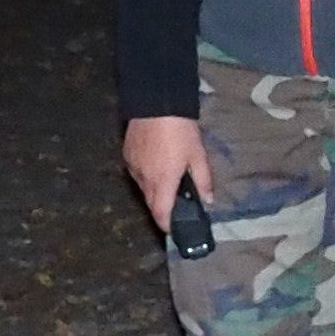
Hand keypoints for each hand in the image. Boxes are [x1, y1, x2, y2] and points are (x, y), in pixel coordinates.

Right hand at [123, 116, 211, 234]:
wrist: (156, 103)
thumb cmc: (181, 131)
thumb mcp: (198, 155)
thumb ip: (203, 181)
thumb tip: (208, 201)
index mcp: (163, 181)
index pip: (161, 214)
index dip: (167, 226)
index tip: (175, 231)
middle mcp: (144, 179)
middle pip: (151, 204)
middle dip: (163, 210)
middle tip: (177, 208)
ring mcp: (133, 167)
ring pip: (143, 189)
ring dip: (155, 192)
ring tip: (170, 183)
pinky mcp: (126, 155)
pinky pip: (137, 174)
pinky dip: (147, 177)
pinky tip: (158, 167)